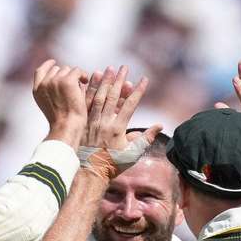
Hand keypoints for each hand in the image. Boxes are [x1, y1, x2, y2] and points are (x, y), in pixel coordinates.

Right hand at [33, 59, 88, 147]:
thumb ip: (50, 91)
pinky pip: (77, 71)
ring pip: (68, 70)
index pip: (40, 71)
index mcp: (37, 90)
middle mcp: (44, 84)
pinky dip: (82, 75)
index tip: (54, 62)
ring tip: (79, 88)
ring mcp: (55, 81)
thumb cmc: (62, 121)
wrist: (67, 127)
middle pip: (57, 69)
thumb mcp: (50, 105)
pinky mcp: (67, 81)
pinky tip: (85, 82)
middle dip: (66, 75)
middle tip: (74, 86)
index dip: (48, 65)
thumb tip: (61, 75)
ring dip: (74, 77)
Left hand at [80, 65, 157, 180]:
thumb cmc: (113, 165)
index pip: (130, 105)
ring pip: (98, 97)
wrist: (89, 173)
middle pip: (113, 96)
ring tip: (108, 69)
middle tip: (124, 67)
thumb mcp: (132, 154)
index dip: (138, 91)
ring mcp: (91, 122)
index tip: (144, 79)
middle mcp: (104, 123)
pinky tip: (90, 80)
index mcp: (118, 129)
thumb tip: (159, 125)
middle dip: (119, 80)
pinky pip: (85, 104)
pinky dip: (88, 91)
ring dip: (104, 82)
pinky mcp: (81, 123)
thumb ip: (145, 139)